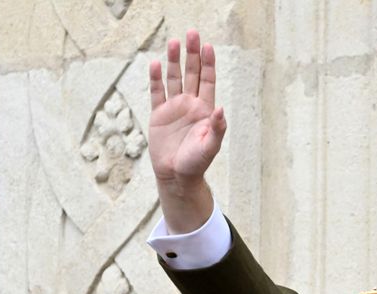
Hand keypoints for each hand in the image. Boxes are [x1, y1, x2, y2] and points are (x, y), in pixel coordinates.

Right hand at [148, 29, 225, 232]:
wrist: (177, 176)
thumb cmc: (196, 164)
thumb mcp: (210, 147)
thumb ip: (217, 128)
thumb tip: (221, 109)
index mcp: (205, 110)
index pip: (208, 81)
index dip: (208, 64)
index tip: (207, 46)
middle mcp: (190, 105)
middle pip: (192, 74)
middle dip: (192, 54)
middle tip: (192, 33)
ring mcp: (174, 108)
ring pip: (174, 79)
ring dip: (173, 61)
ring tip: (173, 42)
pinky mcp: (158, 115)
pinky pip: (157, 93)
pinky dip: (156, 79)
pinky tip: (155, 64)